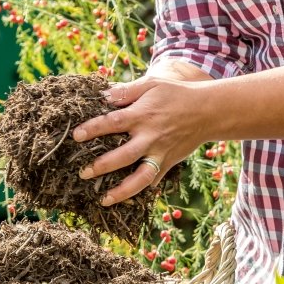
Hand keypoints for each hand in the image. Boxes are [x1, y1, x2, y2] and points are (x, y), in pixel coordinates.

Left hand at [72, 74, 219, 206]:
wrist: (208, 110)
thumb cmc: (176, 94)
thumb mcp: (151, 83)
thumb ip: (126, 91)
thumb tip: (102, 95)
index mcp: (141, 115)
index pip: (112, 123)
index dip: (92, 129)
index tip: (76, 136)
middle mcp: (150, 137)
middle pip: (123, 155)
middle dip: (102, 166)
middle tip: (83, 173)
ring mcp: (160, 152)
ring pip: (140, 177)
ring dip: (122, 191)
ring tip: (104, 200)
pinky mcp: (168, 162)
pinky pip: (154, 179)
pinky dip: (141, 190)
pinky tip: (126, 198)